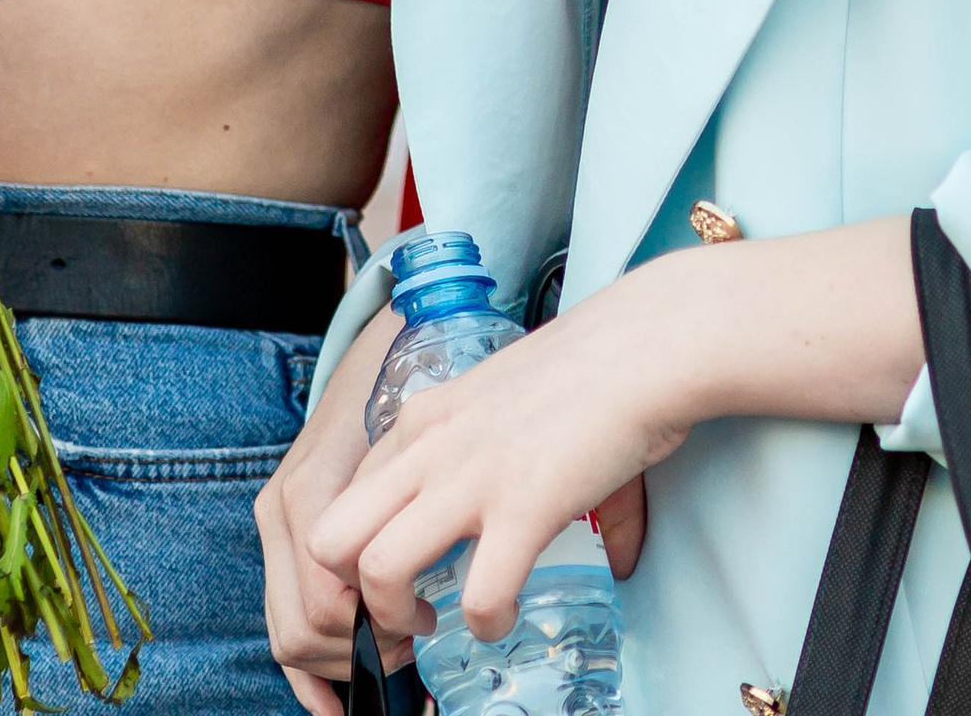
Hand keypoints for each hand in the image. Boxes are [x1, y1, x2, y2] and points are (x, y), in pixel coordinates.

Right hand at [259, 312, 412, 715]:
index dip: (378, 628)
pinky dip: (305, 669)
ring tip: (395, 650)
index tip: (425, 627)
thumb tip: (466, 598)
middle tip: (413, 645)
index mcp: (315, 491)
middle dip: (358, 653)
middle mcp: (286, 507)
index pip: (329, 600)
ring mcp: (277, 516)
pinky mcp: (282, 524)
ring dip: (339, 660)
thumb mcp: (431, 444)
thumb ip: (430, 511)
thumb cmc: (420, 391)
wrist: (389, 342)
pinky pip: (280, 614)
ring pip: (288, 630)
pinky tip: (335, 702)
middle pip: (304, 627)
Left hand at [308, 283, 668, 645]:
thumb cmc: (590, 367)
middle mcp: (431, 446)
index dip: (352, 559)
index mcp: (423, 421)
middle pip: (329, 537)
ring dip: (399, 619)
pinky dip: (485, 624)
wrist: (642, 344)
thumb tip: (565, 529)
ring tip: (437, 624)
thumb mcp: (510, 401)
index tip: (392, 582)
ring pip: (378, 570)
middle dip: (350, 594)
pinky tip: (504, 618)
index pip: (342, 500)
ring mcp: (473, 477)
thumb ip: (511, 458)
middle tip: (397, 613)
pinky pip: (478, 596)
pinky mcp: (524, 506)